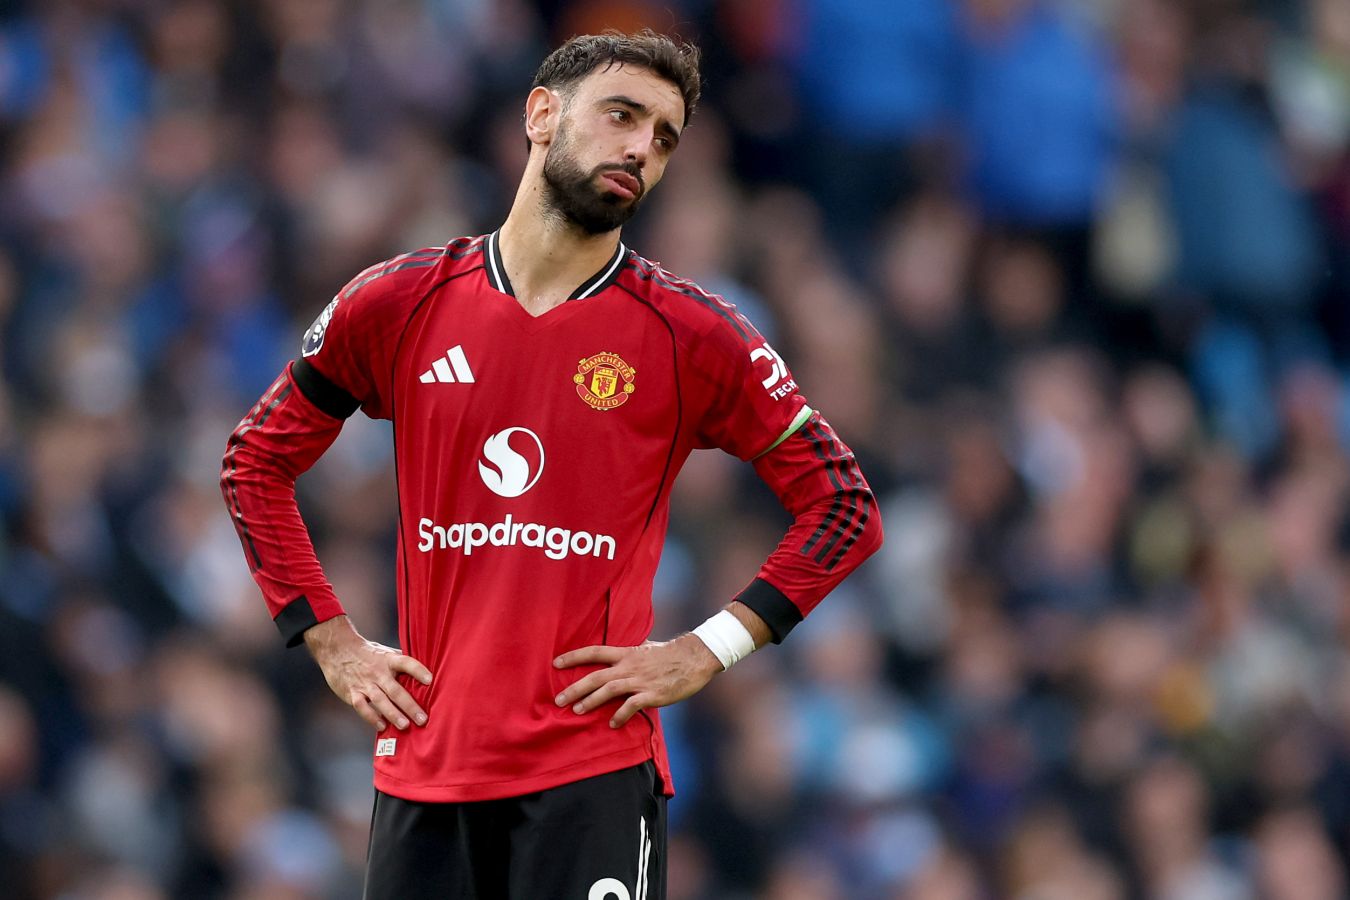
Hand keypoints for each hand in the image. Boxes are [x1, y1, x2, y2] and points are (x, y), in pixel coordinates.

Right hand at [304, 615, 432, 731]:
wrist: (337, 648)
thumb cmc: (366, 652)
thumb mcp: (385, 652)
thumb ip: (401, 661)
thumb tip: (424, 668)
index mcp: (388, 660)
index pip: (406, 663)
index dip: (418, 670)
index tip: (430, 680)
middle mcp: (378, 672)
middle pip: (396, 690)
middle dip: (410, 706)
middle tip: (423, 719)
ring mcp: (365, 683)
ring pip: (380, 701)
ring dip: (393, 714)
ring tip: (405, 725)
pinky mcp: (352, 693)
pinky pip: (362, 707)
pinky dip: (371, 717)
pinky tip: (382, 726)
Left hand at [553, 634, 722, 727]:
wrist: (695, 658)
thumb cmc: (671, 653)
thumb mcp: (647, 647)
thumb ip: (631, 653)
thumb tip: (619, 655)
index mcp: (627, 653)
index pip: (594, 652)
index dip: (574, 657)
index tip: (556, 663)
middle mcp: (629, 666)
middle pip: (596, 676)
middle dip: (575, 688)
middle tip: (558, 700)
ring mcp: (640, 680)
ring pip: (609, 689)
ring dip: (591, 701)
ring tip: (577, 711)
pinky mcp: (652, 694)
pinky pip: (631, 705)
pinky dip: (620, 715)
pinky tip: (612, 723)